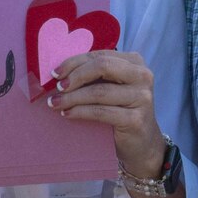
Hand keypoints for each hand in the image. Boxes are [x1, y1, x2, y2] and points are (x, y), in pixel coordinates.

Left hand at [49, 49, 164, 178]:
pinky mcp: (135, 119)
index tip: (55, 73)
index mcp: (135, 62)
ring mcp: (141, 97)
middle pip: (102, 67)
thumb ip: (93, 76)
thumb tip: (59, 72)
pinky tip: (67, 113)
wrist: (141, 142)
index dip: (74, 62)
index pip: (99, 55)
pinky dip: (80, 112)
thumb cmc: (120, 110)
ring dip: (72, 97)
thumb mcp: (110, 87)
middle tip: (57, 87)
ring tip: (55, 103)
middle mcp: (142, 76)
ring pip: (99, 91)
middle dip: (75, 76)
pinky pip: (100, 112)